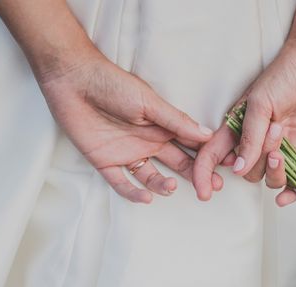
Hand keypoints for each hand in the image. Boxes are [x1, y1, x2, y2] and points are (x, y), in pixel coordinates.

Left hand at [37, 51, 221, 202]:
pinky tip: (146, 197)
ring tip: (169, 186)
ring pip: (151, 177)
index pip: (190, 146)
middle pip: (176, 164)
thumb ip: (176, 121)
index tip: (221, 169)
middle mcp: (148, 142)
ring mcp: (127, 153)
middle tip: (208, 189)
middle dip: (194, 177)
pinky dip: (134, 193)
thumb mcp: (149, 102)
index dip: (206, 158)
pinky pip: (121, 183)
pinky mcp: (105, 162)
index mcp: (162, 127)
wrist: (73, 80)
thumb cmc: (113, 84)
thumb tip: (207, 135)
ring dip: (162, 185)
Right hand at [192, 37, 295, 205]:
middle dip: (257, 160)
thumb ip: (249, 137)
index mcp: (238, 127)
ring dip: (275, 170)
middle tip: (273, 131)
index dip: (206, 174)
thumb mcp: (259, 103)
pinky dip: (291, 192)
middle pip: (247, 171)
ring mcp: (281, 148)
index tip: (205, 191)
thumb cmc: (286, 74)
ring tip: (283, 144)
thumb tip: (238, 168)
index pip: (214, 155)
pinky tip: (287, 196)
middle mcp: (257, 141)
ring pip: (269, 178)